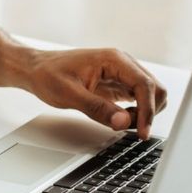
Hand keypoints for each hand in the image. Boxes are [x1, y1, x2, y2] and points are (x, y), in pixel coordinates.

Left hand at [23, 48, 166, 138]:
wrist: (36, 69)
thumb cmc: (48, 75)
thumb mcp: (69, 94)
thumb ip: (97, 109)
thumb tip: (124, 123)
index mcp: (113, 60)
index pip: (144, 84)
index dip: (148, 110)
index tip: (142, 132)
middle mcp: (122, 64)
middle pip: (155, 88)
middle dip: (149, 112)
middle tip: (128, 128)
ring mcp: (121, 73)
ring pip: (150, 94)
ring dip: (144, 113)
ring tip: (120, 123)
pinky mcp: (117, 84)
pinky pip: (138, 98)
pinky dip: (136, 112)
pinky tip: (120, 119)